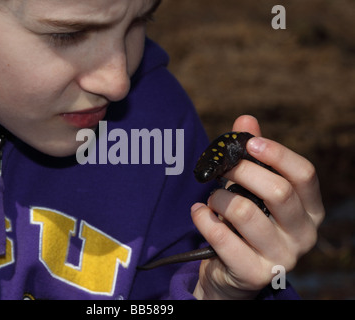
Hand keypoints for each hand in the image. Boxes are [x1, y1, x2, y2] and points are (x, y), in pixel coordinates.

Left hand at [192, 115, 324, 299]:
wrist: (231, 274)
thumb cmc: (244, 226)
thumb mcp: (251, 190)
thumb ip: (251, 157)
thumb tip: (246, 119)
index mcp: (310, 210)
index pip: (304, 174)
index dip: (276, 153)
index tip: (248, 142)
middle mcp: (304, 235)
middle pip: (277, 191)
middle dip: (241, 172)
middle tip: (220, 169)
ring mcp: (282, 258)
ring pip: (245, 212)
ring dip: (218, 199)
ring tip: (211, 200)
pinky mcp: (255, 274)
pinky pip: (222, 237)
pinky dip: (203, 219)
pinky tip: (199, 213)